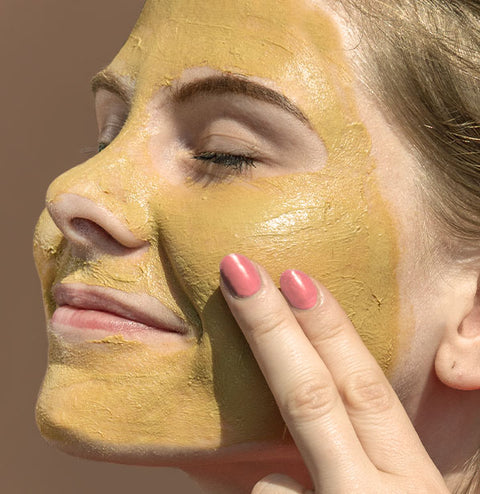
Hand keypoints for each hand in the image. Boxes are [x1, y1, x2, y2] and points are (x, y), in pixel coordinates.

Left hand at [219, 254, 448, 493]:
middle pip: (311, 398)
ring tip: (292, 486)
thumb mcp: (414, 485)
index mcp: (414, 478)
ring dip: (272, 474)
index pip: (366, 389)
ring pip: (272, 480)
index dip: (330, 329)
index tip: (292, 276)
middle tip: (235, 270)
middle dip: (268, 327)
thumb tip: (440, 368)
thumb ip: (390, 439)